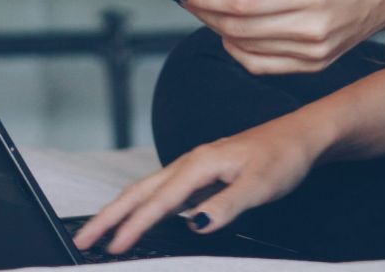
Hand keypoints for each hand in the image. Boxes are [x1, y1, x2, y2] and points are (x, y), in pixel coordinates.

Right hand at [69, 115, 325, 254]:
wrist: (301, 135)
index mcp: (199, 164)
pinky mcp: (202, 174)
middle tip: (83, 240)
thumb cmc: (283, 156)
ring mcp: (194, 167)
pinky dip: (143, 205)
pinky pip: (162, 191)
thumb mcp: (260, 186)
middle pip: (139, 191)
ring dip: (121, 210)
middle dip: (108, 216)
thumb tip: (196, 225)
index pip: (158, 201)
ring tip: (100, 232)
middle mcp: (190, 163)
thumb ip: (226, 206)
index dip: (133, 226)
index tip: (112, 248)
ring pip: (147, 190)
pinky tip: (140, 218)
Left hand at [175, 0, 384, 74]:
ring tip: (208, 9)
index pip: (241, 2)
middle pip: (238, 27)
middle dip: (205, 11)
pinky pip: (261, 64)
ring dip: (217, 29)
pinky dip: (238, 48)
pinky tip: (232, 29)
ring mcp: (314, 52)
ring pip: (244, 48)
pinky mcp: (315, 65)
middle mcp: (312, 28)